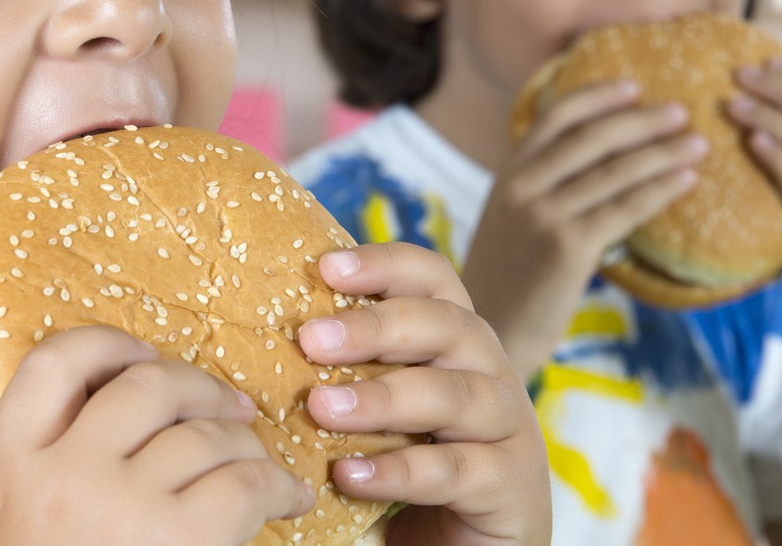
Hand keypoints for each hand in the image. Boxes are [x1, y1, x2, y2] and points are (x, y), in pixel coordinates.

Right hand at [0, 326, 313, 545]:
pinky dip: (280, 486)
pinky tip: (291, 500)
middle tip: (233, 410)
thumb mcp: (39, 521)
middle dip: (203, 387)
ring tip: (262, 468)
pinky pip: (247, 481)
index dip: (106, 343)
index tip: (144, 354)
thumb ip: (71, 459)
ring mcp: (122, 504)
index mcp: (19, 467)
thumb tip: (159, 401)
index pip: (51, 364)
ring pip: (208, 434)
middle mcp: (66, 474)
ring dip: (249, 446)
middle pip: (149, 383)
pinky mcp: (182, 538)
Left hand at [298, 243, 551, 544]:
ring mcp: (508, 428)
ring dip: (383, 398)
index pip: (433, 279)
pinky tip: (350, 476)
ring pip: (453, 395)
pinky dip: (400, 470)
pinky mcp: (511, 485)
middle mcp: (489, 371)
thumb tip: (270, 336)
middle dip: (376, 328)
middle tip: (310, 340)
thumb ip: (350, 371)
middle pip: (446, 326)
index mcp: (457, 340)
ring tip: (321, 409)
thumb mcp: (383, 408)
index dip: (386, 264)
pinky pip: (455, 470)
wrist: (470, 544)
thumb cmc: (414, 462)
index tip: (326, 268)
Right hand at [463, 81, 703, 379]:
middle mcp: (522, 188)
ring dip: (663, 153)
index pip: (555, 117)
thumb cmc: (507, 283)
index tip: (634, 87)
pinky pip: (625, 208)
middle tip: (682, 112)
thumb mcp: (509, 224)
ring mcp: (544, 216)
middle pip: (592, 137)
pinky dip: (660, 190)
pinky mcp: (568, 247)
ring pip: (615, 171)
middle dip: (642, 120)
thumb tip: (595, 168)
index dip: (597, 96)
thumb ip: (538, 191)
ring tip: (698, 144)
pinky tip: (686, 181)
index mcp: (507, 177)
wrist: (491, 334)